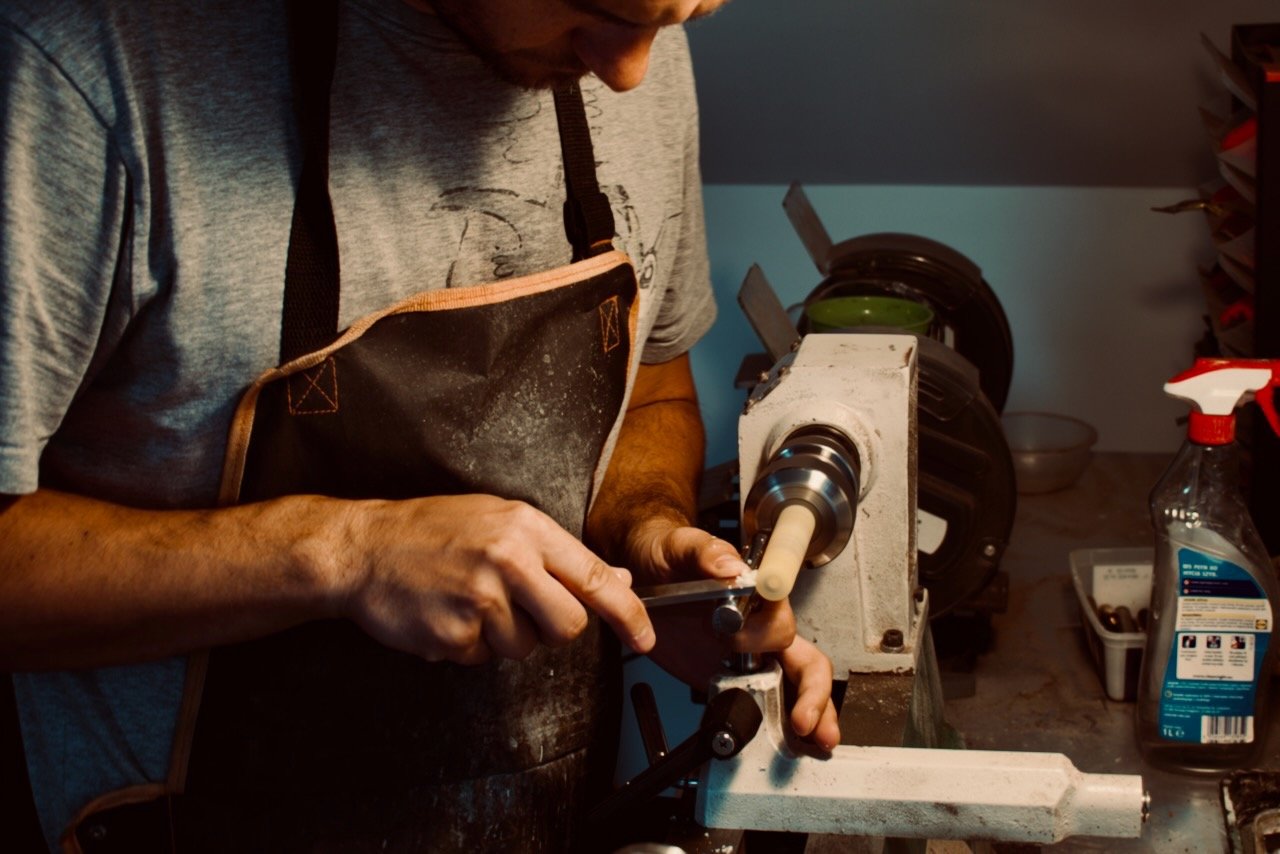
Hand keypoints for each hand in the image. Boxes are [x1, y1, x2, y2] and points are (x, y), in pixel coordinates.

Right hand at [338, 494, 653, 664]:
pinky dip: (470, 645)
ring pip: (525, 649)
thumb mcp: (502, 521)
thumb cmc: (434, 530)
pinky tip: (449, 614)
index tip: (645, 637)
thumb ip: (560, 554)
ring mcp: (479, 602)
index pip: (595, 578)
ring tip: (471, 601)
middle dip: (552, 628)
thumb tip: (615, 580)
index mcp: (526, 530)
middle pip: (568, 627)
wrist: (363, 548)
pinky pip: (483, 659)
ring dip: (505, 636)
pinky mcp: (452, 636)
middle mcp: (508, 563)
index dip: (628, 614)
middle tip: (521, 609)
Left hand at [635, 522, 840, 749]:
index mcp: (755, 595)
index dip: (777, 639)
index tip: (769, 652)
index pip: (781, 618)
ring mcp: (748, 655)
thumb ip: (704, 551)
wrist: (641, 571)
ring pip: (793, 685)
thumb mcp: (679, 546)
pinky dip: (779, 726)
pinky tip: (788, 744)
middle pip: (804, 660)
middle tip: (805, 720)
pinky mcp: (729, 676)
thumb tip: (729, 566)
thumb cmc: (666, 554)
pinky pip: (761, 702)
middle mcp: (759, 626)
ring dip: (810, 714)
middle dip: (813, 693)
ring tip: (815, 741)